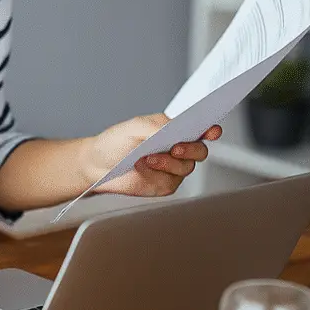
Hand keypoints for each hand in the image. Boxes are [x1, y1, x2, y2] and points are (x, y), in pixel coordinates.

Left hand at [83, 113, 221, 196]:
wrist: (97, 166)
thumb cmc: (116, 143)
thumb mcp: (135, 126)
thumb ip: (158, 126)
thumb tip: (176, 128)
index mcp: (174, 130)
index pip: (200, 129)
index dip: (210, 129)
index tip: (212, 130)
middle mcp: (177, 149)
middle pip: (200, 150)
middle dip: (191, 148)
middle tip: (175, 147)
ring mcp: (173, 168)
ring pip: (187, 166)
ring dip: (170, 161)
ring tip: (148, 157)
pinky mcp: (166, 184)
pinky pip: (174, 180)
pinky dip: (161, 172)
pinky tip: (146, 166)